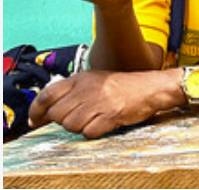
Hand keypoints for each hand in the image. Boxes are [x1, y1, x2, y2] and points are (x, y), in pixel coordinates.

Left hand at [28, 70, 177, 138]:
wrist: (150, 88)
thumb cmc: (120, 86)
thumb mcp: (93, 81)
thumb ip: (69, 93)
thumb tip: (43, 113)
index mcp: (80, 79)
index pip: (47, 95)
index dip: (36, 111)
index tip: (34, 121)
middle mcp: (87, 89)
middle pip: (57, 114)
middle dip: (62, 121)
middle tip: (76, 117)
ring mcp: (99, 102)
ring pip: (71, 125)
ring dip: (78, 127)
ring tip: (92, 119)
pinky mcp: (111, 115)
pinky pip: (88, 133)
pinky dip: (92, 132)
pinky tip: (102, 123)